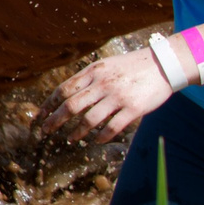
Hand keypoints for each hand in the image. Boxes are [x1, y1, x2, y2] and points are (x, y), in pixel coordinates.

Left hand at [38, 46, 172, 144]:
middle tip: (45, 130)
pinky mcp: (134, 108)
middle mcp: (102, 84)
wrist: (163, 64)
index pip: (64, 89)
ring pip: (90, 119)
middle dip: (55, 120)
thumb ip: (88, 78)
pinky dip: (101, 136)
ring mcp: (118, 96)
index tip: (40, 115)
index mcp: (93, 72)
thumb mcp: (105, 65)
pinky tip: (96, 140)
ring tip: (70, 139)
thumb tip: (67, 92)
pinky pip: (113, 126)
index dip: (49, 104)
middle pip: (72, 105)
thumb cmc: (131, 66)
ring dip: (77, 132)